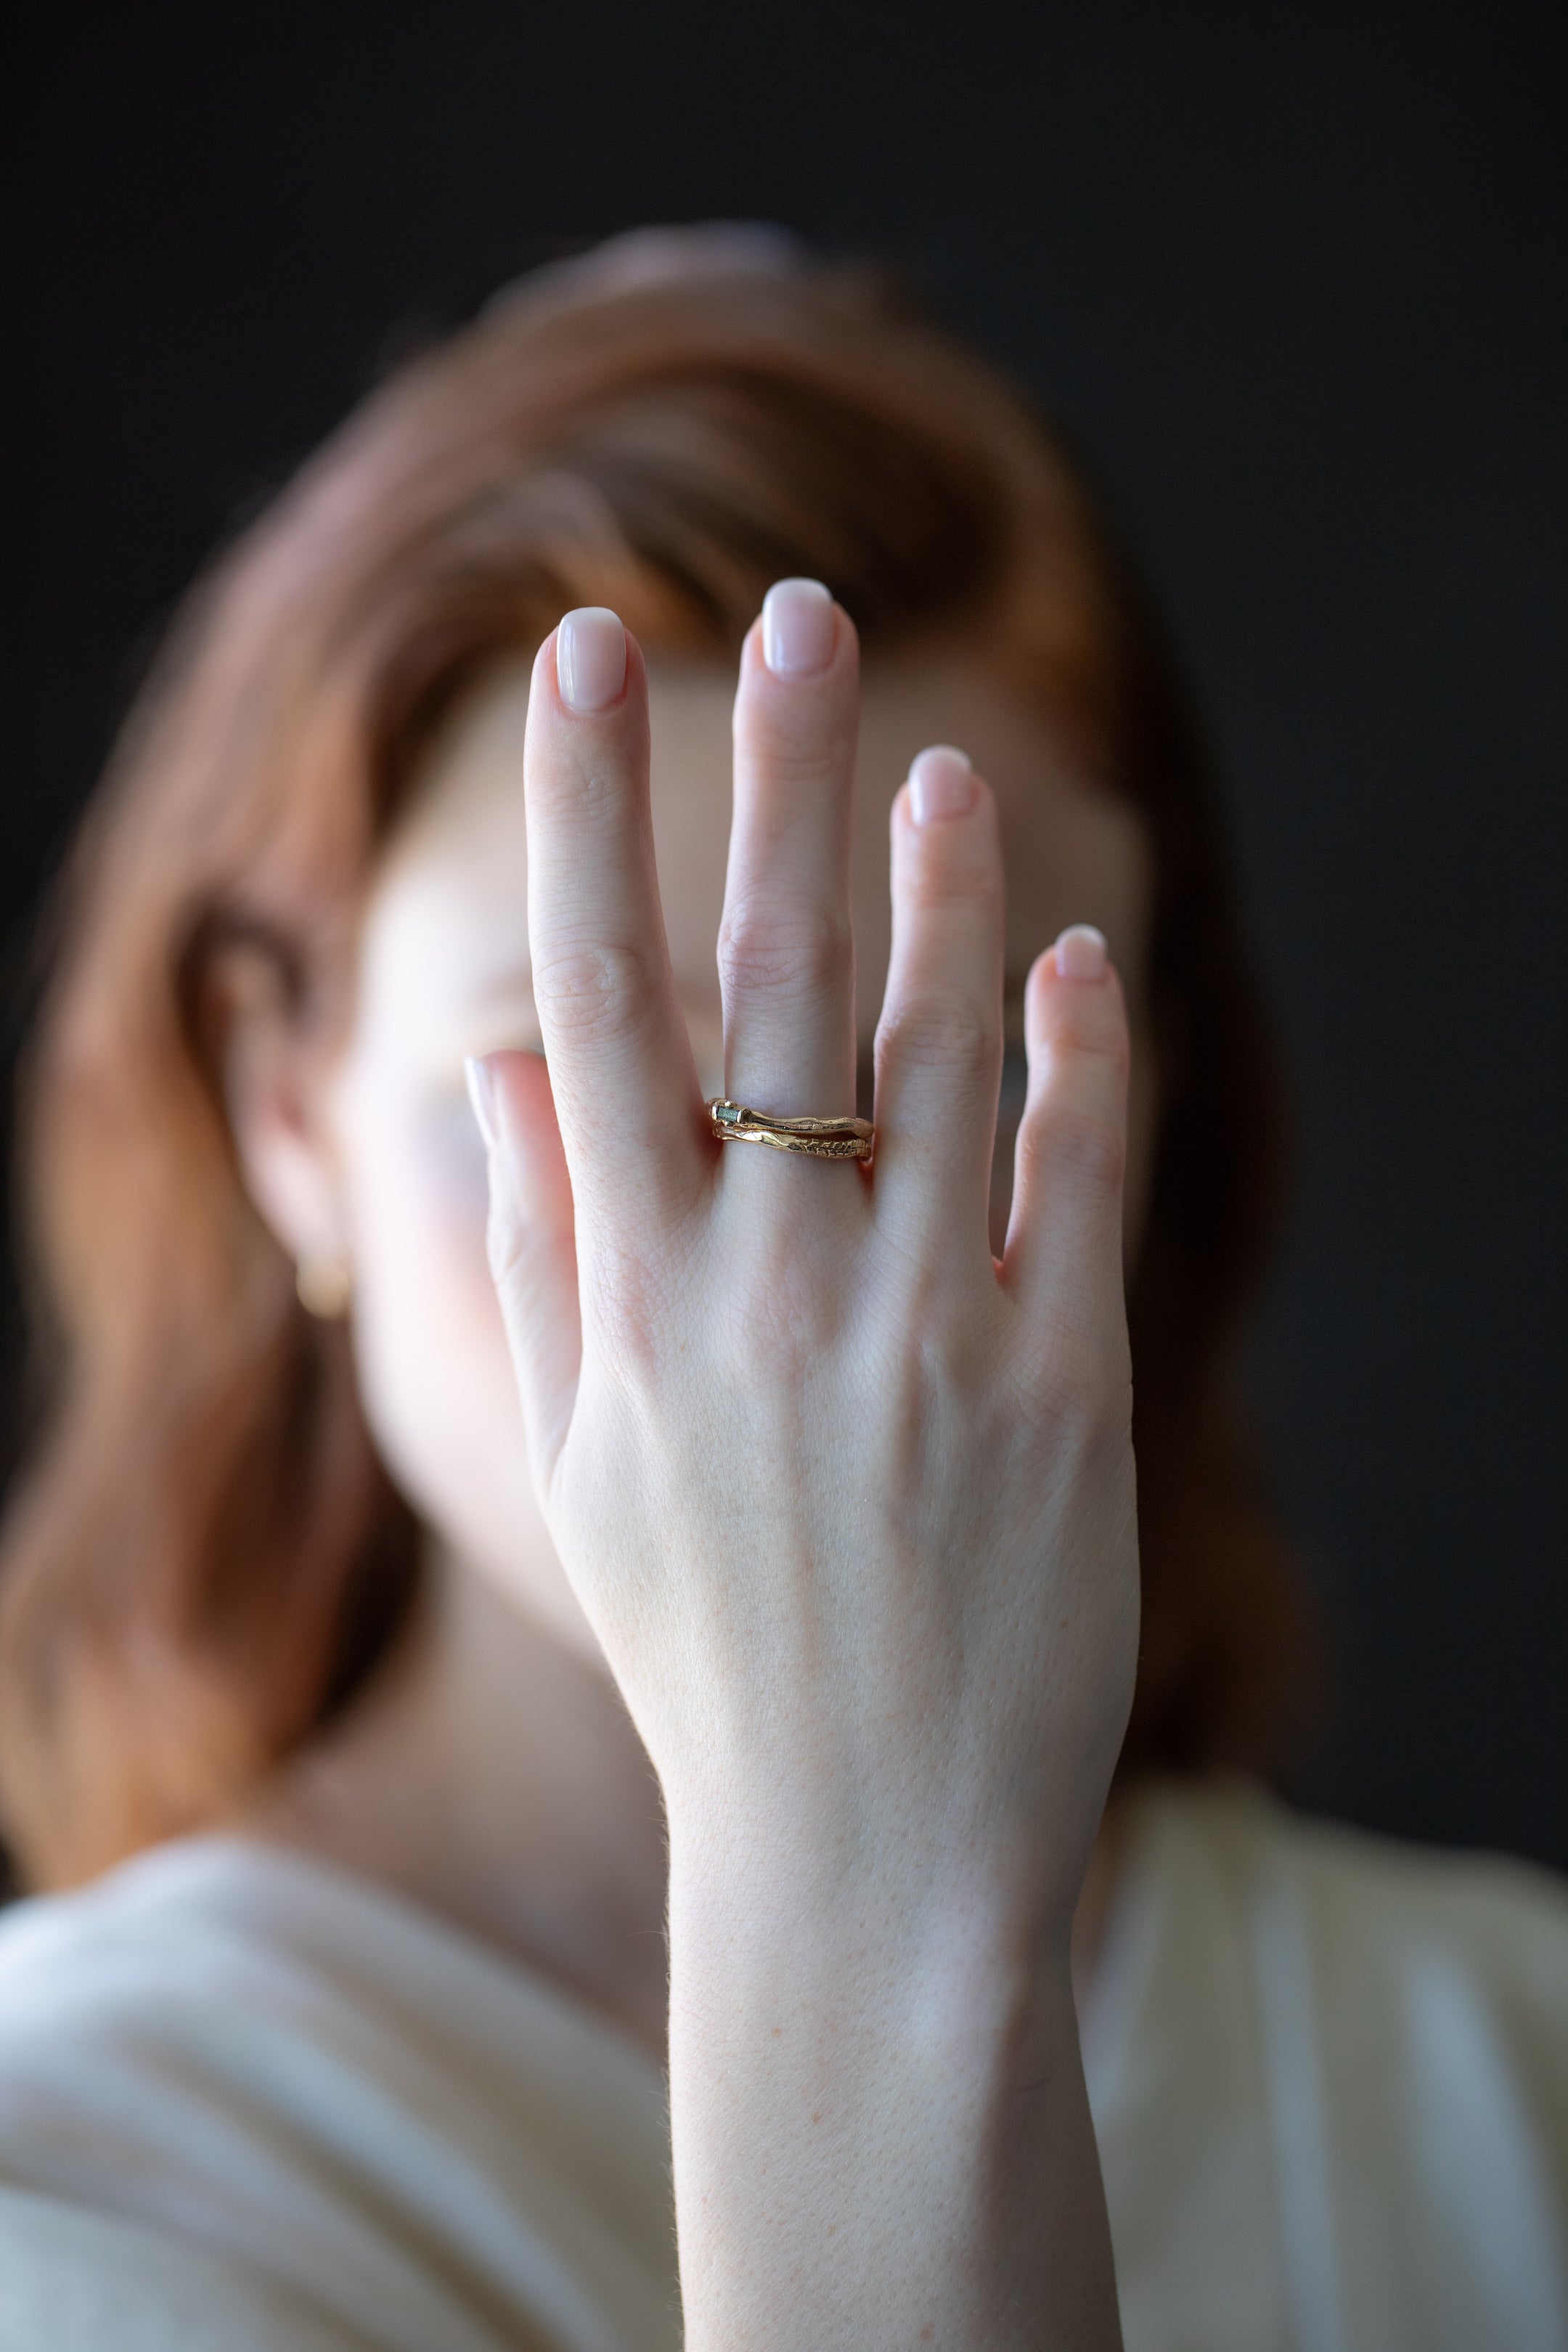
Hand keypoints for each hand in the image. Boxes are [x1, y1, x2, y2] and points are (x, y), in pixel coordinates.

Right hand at [473, 586, 1134, 2347]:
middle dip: (773, 784)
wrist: (862, 1847)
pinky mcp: (1060, 1397)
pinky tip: (1079, 958)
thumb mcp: (587, 1457)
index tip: (594, 656)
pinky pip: (1077, 1191)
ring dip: (944, 896)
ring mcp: (919, 1338)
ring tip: (945, 768)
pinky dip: (1082, 1065)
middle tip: (793, 619)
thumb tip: (500, 1067)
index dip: (595, 813)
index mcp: (640, 1297)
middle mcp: (768, 1293)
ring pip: (941, 1060)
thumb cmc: (706, 1643)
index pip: (599, 997)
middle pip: (770, 984)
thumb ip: (555, 1248)